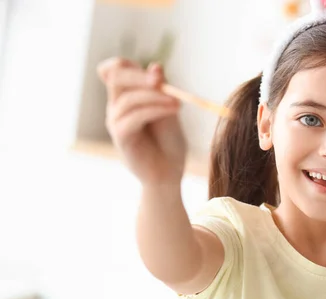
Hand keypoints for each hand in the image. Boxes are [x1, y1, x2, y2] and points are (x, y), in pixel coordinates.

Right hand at [97, 57, 185, 185]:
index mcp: (126, 96)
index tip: (155, 73)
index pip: (115, 69)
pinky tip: (174, 110)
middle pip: (116, 77)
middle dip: (140, 76)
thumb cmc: (169, 142)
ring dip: (155, 96)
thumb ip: (161, 90)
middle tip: (162, 81)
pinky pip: (134, 116)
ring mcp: (116, 121)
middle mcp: (116, 106)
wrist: (169, 172)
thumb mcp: (169, 109)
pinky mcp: (120, 136)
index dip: (128, 64)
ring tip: (177, 104)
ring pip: (129, 98)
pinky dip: (155, 109)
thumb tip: (156, 66)